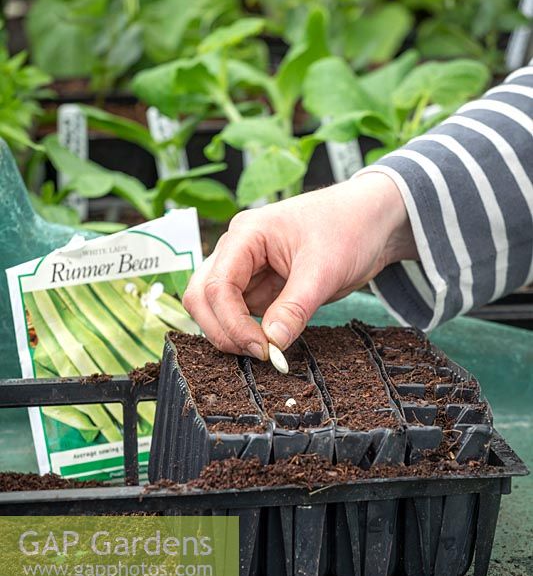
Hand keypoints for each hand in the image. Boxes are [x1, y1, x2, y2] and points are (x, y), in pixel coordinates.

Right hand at [183, 172, 416, 358]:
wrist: (373, 221)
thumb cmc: (350, 227)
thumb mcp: (324, 270)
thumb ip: (295, 308)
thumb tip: (272, 343)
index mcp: (245, 235)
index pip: (217, 286)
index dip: (233, 324)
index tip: (262, 349)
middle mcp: (237, 251)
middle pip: (202, 298)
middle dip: (222, 331)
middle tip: (259, 354)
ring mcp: (246, 270)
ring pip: (215, 309)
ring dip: (231, 334)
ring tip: (266, 352)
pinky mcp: (260, 288)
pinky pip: (240, 314)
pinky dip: (247, 333)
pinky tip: (269, 345)